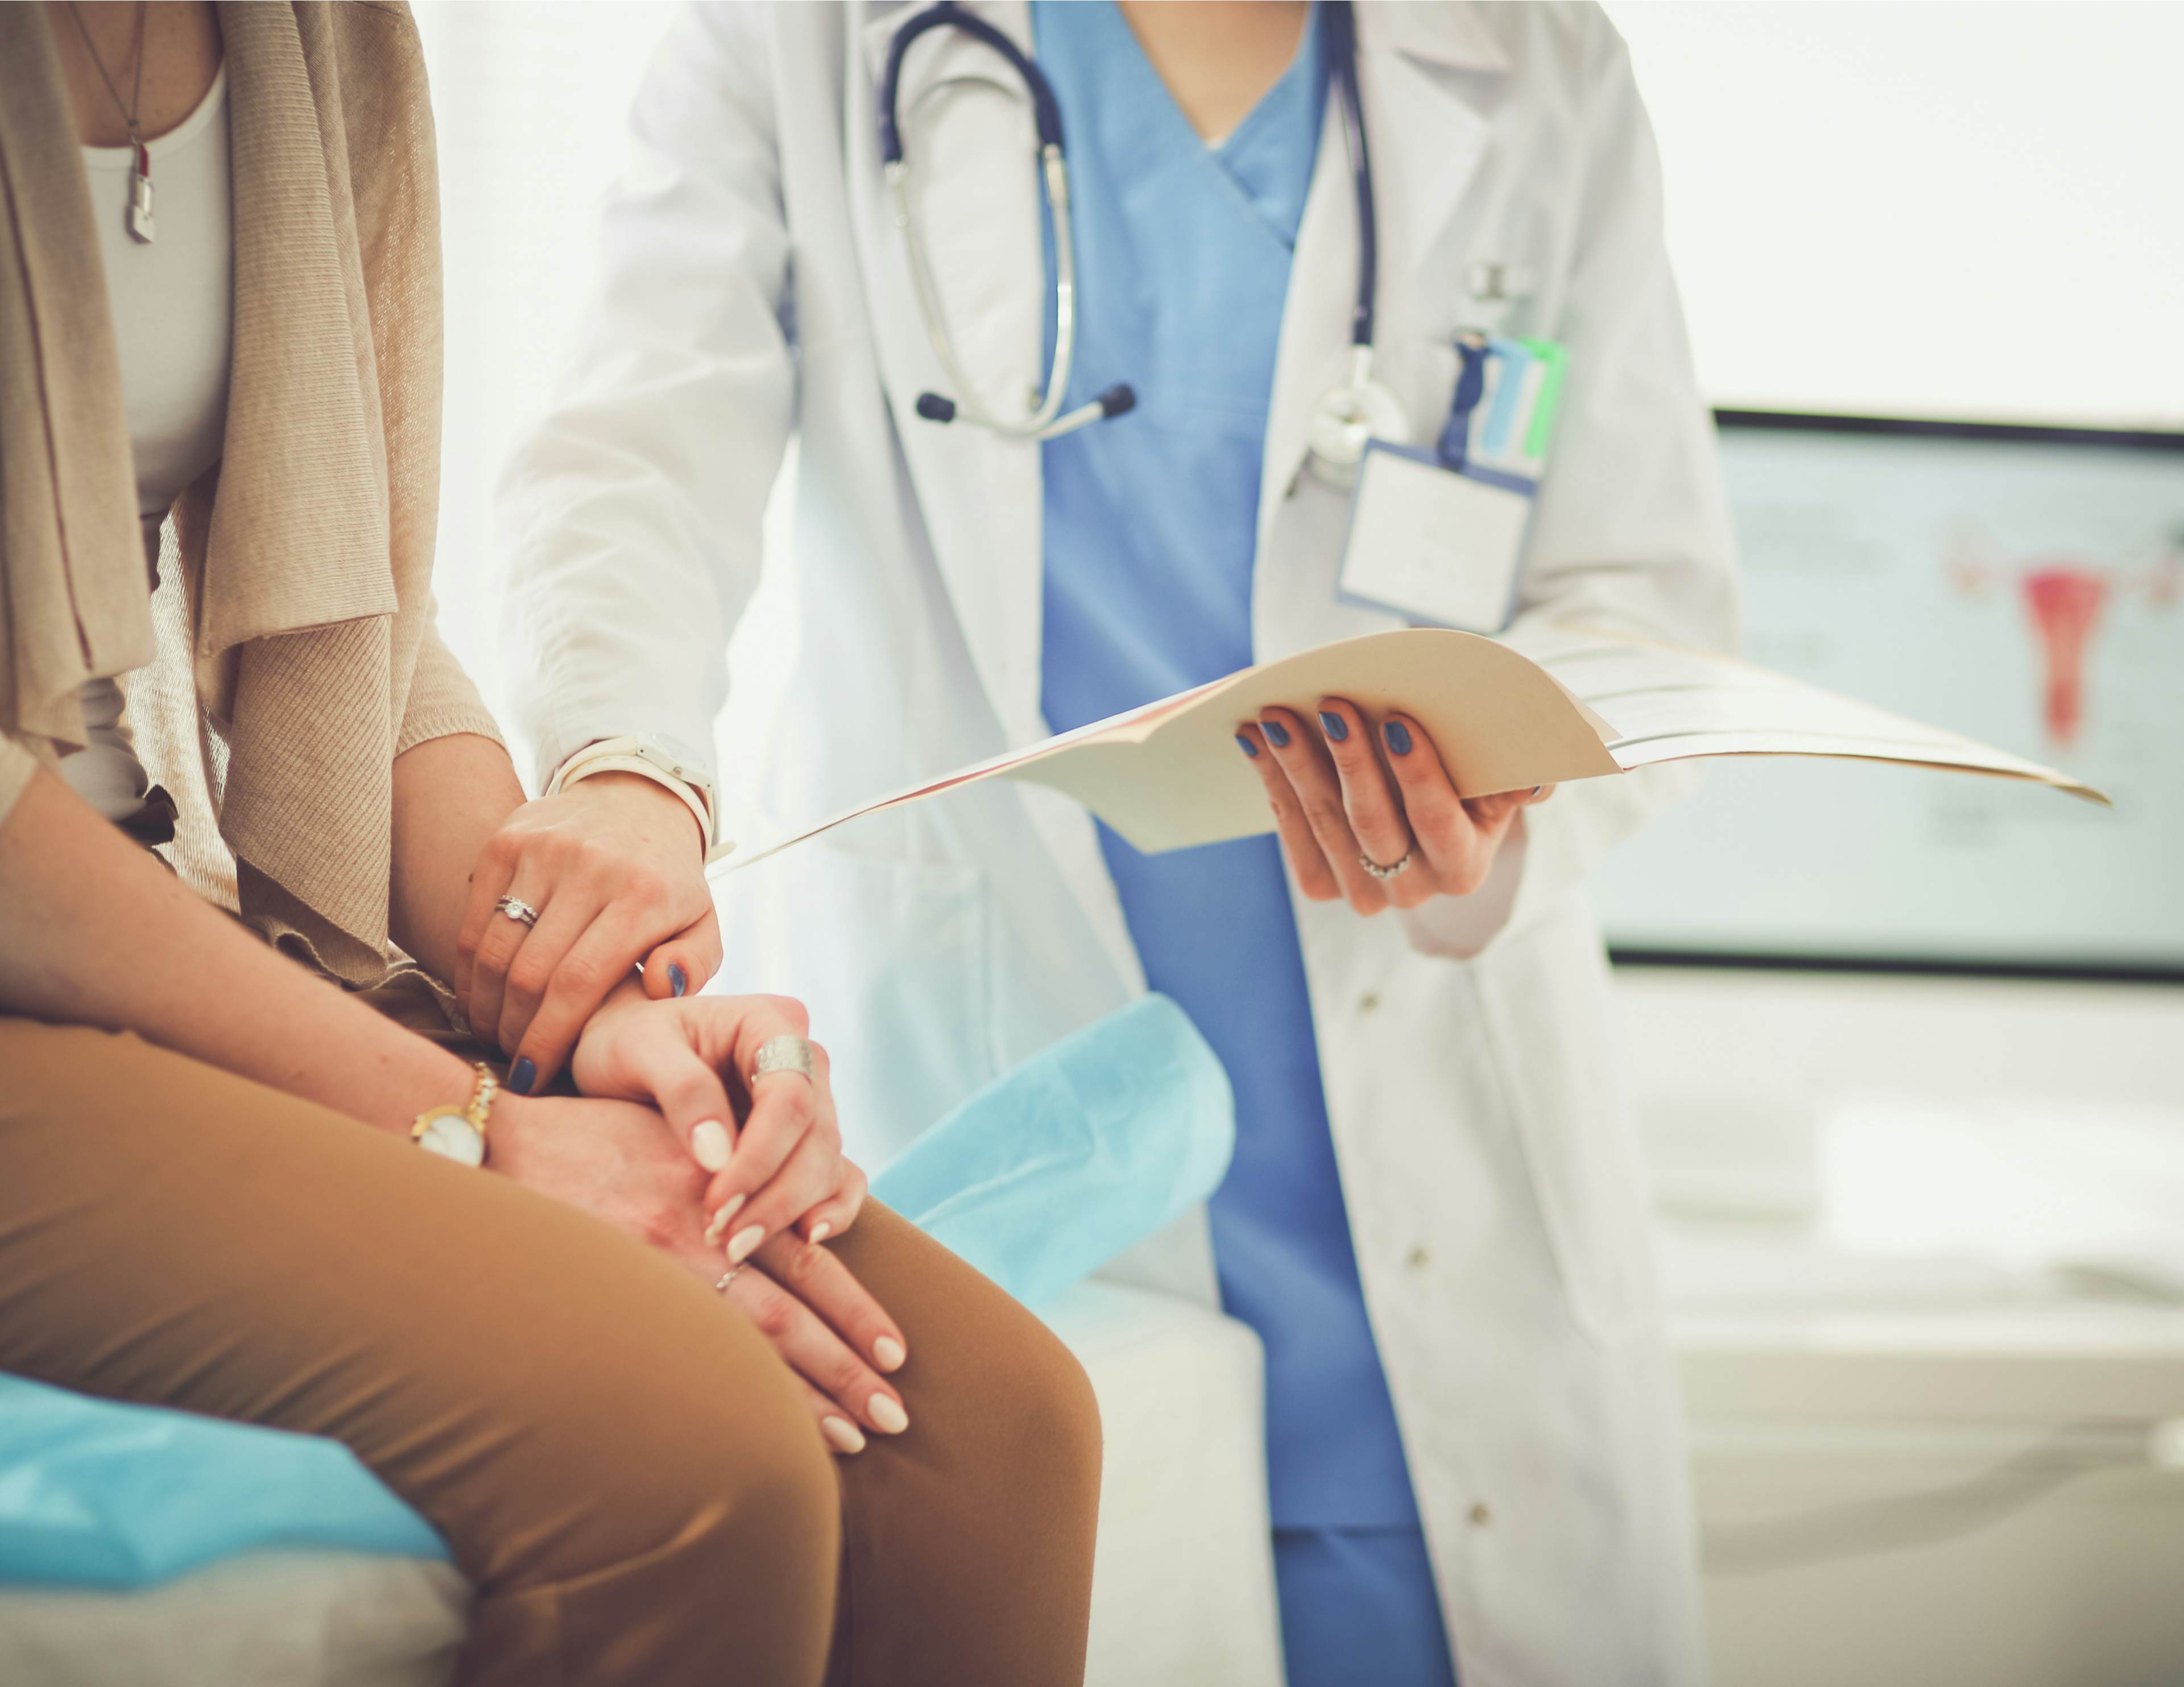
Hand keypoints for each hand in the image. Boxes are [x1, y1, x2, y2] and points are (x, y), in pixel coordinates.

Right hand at [457, 774, 721, 1090]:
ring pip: (495, 949)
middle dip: (515, 1031)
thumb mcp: (703, 923)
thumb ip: (695, 964)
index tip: (533, 1077)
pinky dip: (470, 966)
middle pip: (529, 973)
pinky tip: (479, 996)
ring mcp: (543, 849)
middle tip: (515, 1061)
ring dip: (487, 1005)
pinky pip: (475, 917)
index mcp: (644, 895)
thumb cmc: (669, 882)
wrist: (638, 800)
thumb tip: (661, 989)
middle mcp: (591, 867)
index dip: (547, 1039)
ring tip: (495, 1033)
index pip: (579, 983)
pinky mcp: (507, 839)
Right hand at [489, 1091, 907, 1452]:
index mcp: (724, 1190)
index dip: (856, 1309)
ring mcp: (652, 1269)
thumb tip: (795, 1223)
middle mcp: (699, 1231)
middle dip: (847, 1367)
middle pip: (791, 1313)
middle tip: (895, 1414)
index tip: (898, 1353)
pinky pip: (684, 1356)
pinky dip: (730, 1394)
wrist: (496, 1144)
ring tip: (852, 1438)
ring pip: (747, 1344)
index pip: (808, 1260)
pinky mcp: (612, 1292)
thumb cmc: (589, 1138)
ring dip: (803, 1395)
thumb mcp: (676, 1136)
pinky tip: (759, 1434)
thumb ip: (733, 1175)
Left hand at [571, 989, 865, 1258]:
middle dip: (777, 1194)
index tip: (718, 1201)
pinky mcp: (803, 1140)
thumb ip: (682, 1091)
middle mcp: (802, 1060)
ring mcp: (810, 1101)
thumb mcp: (636, 1051)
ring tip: (738, 1247)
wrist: (616, 1056)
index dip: (762, 1155)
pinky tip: (805, 1240)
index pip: (789, 1096)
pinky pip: (838, 1177)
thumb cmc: (622, 1041)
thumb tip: (718, 1157)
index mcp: (770, 1023)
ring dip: (791, 1211)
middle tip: (727, 1240)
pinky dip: (830, 1210)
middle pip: (817, 1135)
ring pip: (828, 1162)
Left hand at [1236, 698, 1553, 913]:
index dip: (1418, 773)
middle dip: (1350, 759)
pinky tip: (1256, 742)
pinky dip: (1274, 783)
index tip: (1397, 721)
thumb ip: (1522, 775)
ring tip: (1277, 715)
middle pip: (1374, 823)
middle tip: (1329, 703)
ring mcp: (1366, 894)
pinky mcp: (1325, 884)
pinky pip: (1294, 835)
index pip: (1438, 820)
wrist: (1428, 804)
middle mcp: (1416, 891)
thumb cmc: (1471, 773)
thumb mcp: (1503, 773)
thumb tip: (1538, 780)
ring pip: (1327, 825)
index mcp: (1465, 867)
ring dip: (1297, 765)